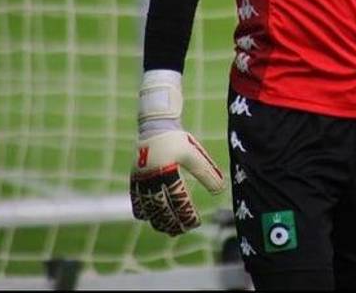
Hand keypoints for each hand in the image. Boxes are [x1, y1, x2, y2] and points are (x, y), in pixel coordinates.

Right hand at [130, 70, 225, 234]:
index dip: (186, 213)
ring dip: (158, 221)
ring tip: (169, 230)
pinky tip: (153, 219)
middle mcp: (151, 176)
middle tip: (183, 231)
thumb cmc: (178, 139)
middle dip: (172, 222)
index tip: (196, 223)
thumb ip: (207, 172)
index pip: (177, 199)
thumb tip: (220, 191)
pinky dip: (143, 212)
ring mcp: (140, 179)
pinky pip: (136, 201)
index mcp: (167, 169)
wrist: (155, 125)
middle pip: (161, 208)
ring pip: (148, 208)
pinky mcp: (134, 179)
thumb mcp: (195, 153)